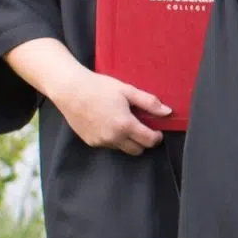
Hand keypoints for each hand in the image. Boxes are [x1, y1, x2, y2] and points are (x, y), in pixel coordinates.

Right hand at [10, 40, 168, 153]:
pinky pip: (109, 145)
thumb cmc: (98, 87)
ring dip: (128, 141)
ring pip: (123, 149)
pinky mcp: (90, 142)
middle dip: (144, 141)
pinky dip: (113, 139)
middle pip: (137, 150)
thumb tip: (168, 112)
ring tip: (123, 122)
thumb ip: (149, 103)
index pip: (149, 141)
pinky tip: (109, 123)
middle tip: (142, 127)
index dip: (157, 137)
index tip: (157, 130)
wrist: (69, 89)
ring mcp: (101, 141)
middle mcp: (113, 137)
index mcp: (125, 125)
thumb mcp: (127, 91)